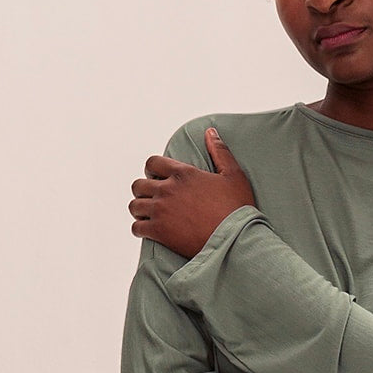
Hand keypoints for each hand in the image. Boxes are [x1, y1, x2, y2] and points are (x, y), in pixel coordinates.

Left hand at [129, 128, 255, 258]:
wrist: (235, 239)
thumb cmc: (237, 209)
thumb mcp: (234, 175)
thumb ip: (220, 151)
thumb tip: (210, 132)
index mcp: (183, 173)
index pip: (153, 163)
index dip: (152, 169)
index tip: (156, 177)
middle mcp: (168, 189)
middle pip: (139, 185)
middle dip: (143, 190)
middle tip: (152, 198)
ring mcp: (161, 211)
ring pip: (134, 205)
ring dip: (140, 209)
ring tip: (149, 214)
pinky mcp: (159, 231)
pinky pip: (137, 227)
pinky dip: (140, 228)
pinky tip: (148, 231)